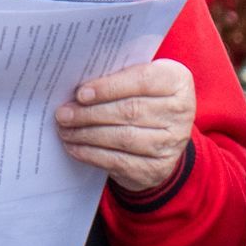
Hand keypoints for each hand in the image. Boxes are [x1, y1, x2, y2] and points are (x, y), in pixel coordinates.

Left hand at [55, 58, 195, 198]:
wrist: (164, 136)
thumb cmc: (144, 98)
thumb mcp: (140, 80)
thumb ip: (118, 77)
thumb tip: (78, 90)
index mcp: (177, 81)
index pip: (142, 81)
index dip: (109, 88)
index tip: (81, 94)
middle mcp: (181, 112)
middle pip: (130, 111)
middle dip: (91, 113)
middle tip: (64, 114)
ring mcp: (172, 143)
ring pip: (123, 138)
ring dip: (88, 135)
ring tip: (65, 130)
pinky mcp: (158, 168)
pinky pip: (119, 161)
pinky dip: (92, 155)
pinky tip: (75, 147)